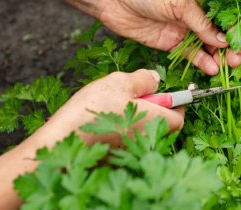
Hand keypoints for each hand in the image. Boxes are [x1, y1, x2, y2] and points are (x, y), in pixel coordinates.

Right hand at [31, 69, 183, 147]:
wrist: (61, 141)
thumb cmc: (92, 111)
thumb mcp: (119, 82)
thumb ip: (143, 79)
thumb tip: (156, 79)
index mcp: (156, 121)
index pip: (179, 116)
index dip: (175, 104)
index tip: (165, 94)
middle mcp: (149, 142)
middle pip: (162, 126)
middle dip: (154, 111)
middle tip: (135, 98)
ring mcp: (134, 154)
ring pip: (144, 135)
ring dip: (136, 122)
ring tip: (114, 110)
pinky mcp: (118, 161)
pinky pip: (128, 145)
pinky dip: (122, 134)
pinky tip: (104, 125)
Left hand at [97, 0, 240, 74]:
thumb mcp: (179, 0)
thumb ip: (201, 22)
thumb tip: (222, 40)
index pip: (224, 12)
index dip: (235, 27)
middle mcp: (195, 11)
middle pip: (218, 31)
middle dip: (229, 45)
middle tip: (236, 59)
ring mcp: (183, 28)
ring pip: (207, 45)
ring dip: (218, 56)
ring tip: (226, 67)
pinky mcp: (171, 42)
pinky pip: (191, 55)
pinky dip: (202, 62)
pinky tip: (211, 68)